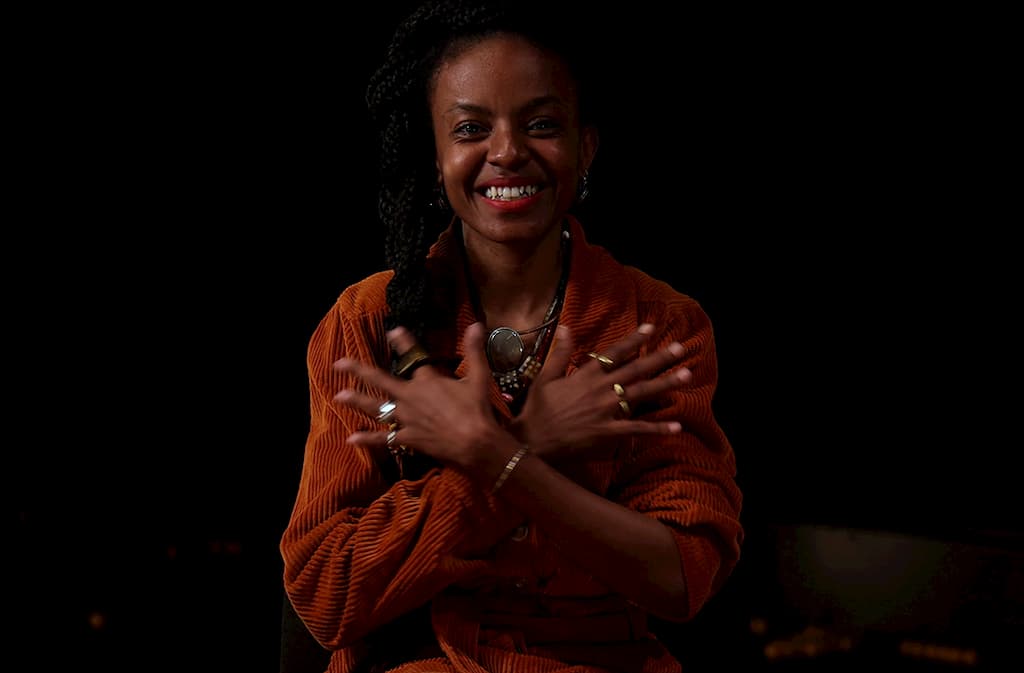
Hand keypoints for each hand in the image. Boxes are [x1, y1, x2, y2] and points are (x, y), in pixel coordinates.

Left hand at [332, 323, 503, 467]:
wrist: (474, 442)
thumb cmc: (477, 409)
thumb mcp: (479, 376)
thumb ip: (474, 350)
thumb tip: (477, 325)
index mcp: (427, 380)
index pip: (413, 356)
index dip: (403, 342)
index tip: (393, 331)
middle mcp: (410, 397)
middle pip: (381, 381)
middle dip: (359, 370)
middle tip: (340, 363)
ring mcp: (406, 418)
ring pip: (376, 408)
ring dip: (357, 401)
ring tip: (339, 396)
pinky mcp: (407, 438)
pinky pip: (383, 439)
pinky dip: (367, 439)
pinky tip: (352, 438)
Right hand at [511, 323, 691, 458]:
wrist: (532, 441)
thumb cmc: (536, 410)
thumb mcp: (544, 377)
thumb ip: (560, 353)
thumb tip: (567, 327)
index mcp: (586, 375)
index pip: (614, 353)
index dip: (633, 340)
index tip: (651, 328)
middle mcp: (600, 390)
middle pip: (636, 370)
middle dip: (659, 358)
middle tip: (680, 348)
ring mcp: (606, 412)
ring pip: (642, 395)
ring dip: (666, 385)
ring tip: (687, 375)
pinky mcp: (608, 433)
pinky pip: (637, 429)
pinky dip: (657, 428)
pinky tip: (676, 426)